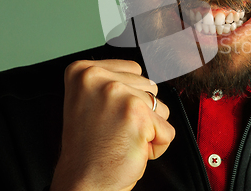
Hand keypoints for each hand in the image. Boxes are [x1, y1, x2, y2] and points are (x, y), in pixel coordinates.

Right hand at [50, 59, 174, 190]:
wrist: (83, 183)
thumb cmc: (90, 149)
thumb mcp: (91, 101)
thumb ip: (114, 82)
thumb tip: (144, 79)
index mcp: (83, 71)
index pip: (134, 70)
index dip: (129, 97)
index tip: (107, 114)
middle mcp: (98, 77)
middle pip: (150, 86)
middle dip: (141, 111)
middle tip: (113, 129)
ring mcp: (118, 94)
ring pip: (161, 106)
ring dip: (149, 126)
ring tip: (121, 138)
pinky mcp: (137, 114)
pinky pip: (167, 130)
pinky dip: (156, 145)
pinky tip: (131, 148)